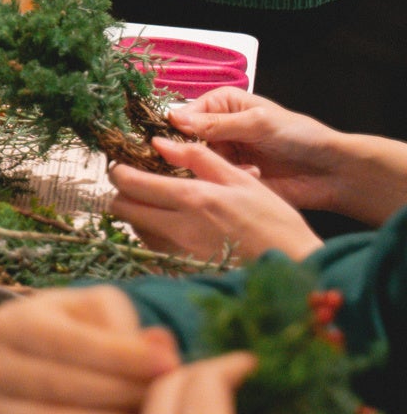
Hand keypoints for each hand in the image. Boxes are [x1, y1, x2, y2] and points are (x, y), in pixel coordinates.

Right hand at [0, 285, 179, 413]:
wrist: (66, 362)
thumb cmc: (90, 331)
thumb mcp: (111, 314)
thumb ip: (134, 331)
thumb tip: (160, 354)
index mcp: (9, 321)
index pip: (60, 341)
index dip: (117, 356)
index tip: (166, 365)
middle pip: (53, 385)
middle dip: (116, 393)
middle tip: (158, 397)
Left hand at [108, 136, 322, 262]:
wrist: (294, 266)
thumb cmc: (274, 221)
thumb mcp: (242, 180)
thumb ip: (198, 157)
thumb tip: (160, 142)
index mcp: (192, 199)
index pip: (131, 184)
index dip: (120, 173)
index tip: (124, 168)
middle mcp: (178, 228)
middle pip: (123, 209)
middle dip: (123, 195)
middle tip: (138, 187)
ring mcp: (178, 253)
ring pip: (135, 230)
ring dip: (139, 216)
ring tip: (162, 208)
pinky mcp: (181, 271)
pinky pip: (151, 250)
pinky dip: (154, 237)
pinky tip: (176, 230)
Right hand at [165, 89, 406, 223]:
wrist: (330, 170)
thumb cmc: (299, 136)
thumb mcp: (258, 123)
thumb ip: (216, 124)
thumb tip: (174, 120)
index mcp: (221, 104)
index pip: (182, 115)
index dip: (174, 129)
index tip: (170, 143)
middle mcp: (216, 127)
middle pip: (182, 141)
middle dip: (193, 152)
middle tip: (211, 158)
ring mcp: (222, 153)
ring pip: (193, 163)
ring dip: (215, 166)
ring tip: (247, 167)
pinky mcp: (230, 176)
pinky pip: (212, 180)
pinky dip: (228, 179)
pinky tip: (254, 175)